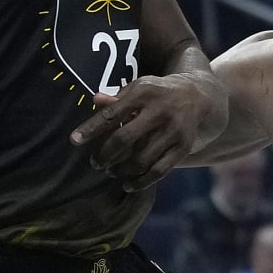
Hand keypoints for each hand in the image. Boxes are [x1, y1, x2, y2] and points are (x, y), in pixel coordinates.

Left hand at [70, 74, 223, 190]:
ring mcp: (173, 131)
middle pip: (124, 138)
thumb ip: (117, 97)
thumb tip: (94, 101)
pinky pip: (159, 170)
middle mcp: (160, 111)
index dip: (91, 128)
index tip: (74, 140)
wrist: (199, 96)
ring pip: (141, 158)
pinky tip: (128, 185)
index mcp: (144, 92)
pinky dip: (141, 182)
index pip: (112, 113)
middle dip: (104, 154)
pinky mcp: (183, 147)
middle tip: (95, 162)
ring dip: (121, 170)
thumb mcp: (139, 87)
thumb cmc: (158, 93)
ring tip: (112, 171)